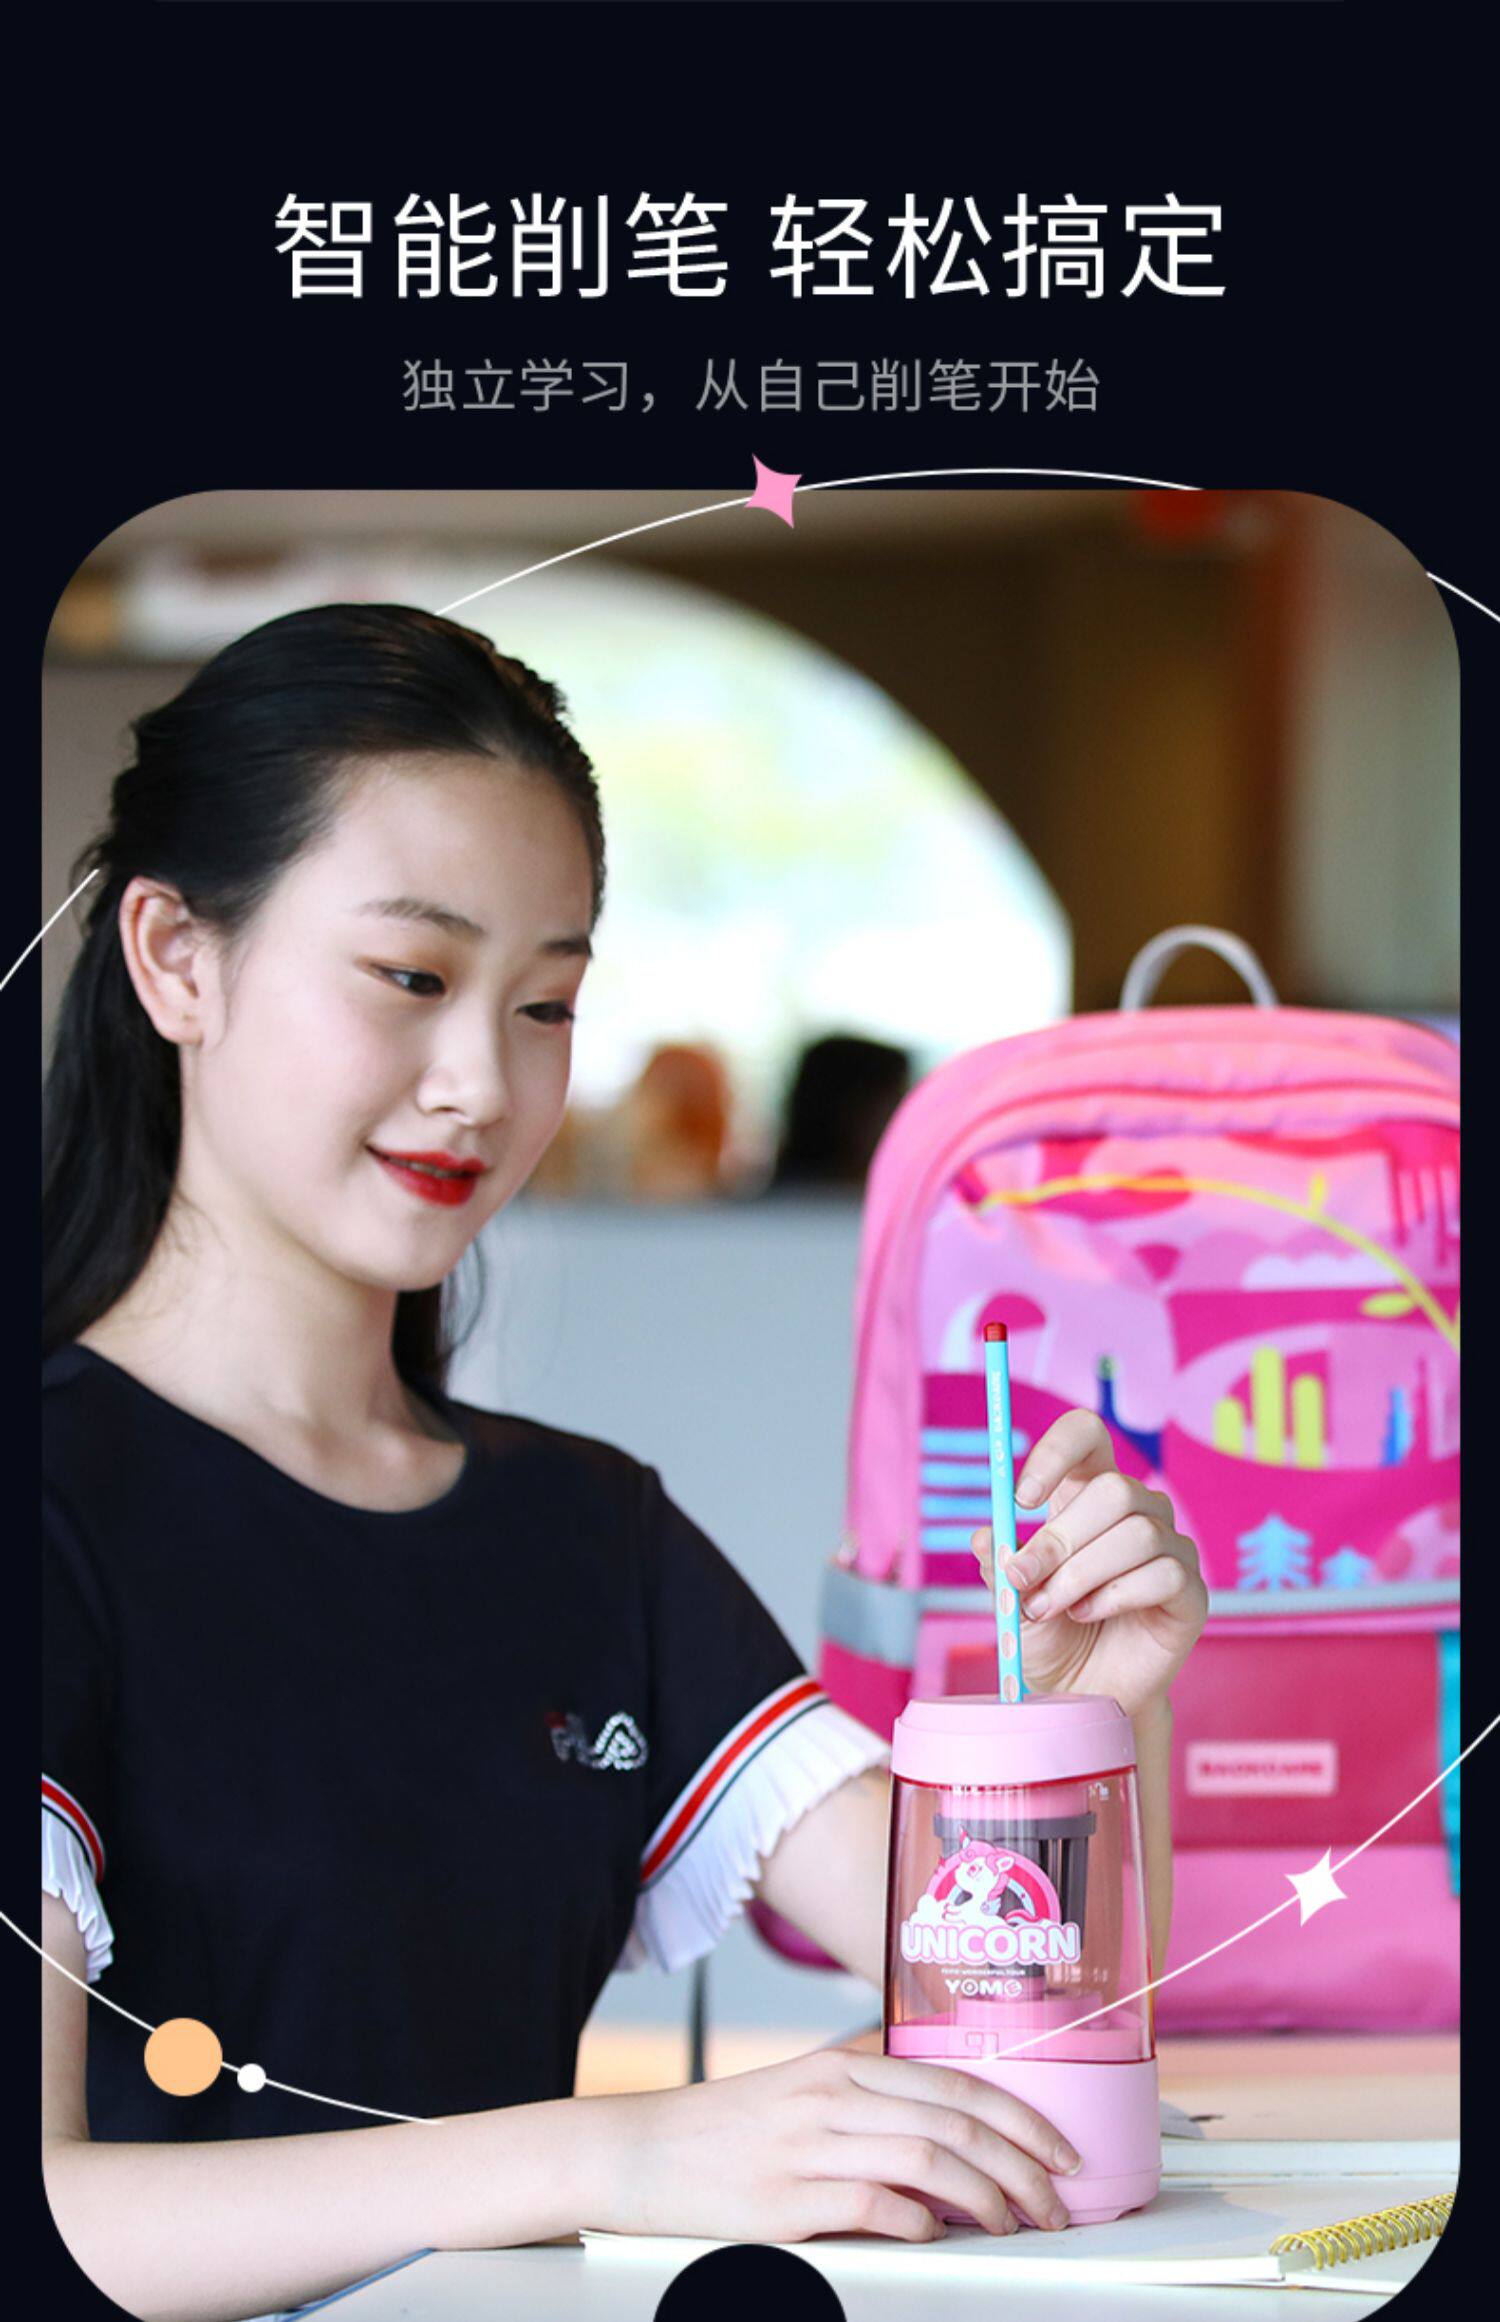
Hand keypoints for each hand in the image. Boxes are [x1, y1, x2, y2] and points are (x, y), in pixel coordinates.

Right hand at [585, 2045, 1080, 2241]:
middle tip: (1055, 2199)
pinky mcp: (785, 2201)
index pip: (953, 2083)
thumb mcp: (802, 2093)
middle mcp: (831, 2098)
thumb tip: (949, 2135)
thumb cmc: (726, 2130)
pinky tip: (936, 2236)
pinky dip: (919, 2224)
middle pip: (953, 2122)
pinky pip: (874, 2207)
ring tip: (1011, 2223)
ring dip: (986, 2198)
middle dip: (1021, 2164)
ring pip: (926, 2162)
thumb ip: (868, 2104)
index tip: (1059, 2150)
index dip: (1019, 2116)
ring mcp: (808, 2148)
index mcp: (841, 2068)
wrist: (641, 2152)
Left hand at [970, 1410, 1206, 1717]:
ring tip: (1052, 1608)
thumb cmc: (1049, 1636)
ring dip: (1080, 1575)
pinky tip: (1089, 1614)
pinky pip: (1163, 1574)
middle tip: (1023, 1579)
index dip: (1058, 1452)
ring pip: (1138, 1534)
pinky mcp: (1190, 1591)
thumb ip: (1000, 1563)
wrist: (1082, 1694)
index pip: (1088, 1436)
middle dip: (1060, 1538)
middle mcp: (1136, 1512)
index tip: (1021, 1498)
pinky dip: (1115, 1596)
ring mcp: (1171, 1549)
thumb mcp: (1011, 1597)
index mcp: (1087, 1495)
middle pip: (1115, 1488)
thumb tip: (988, 1536)